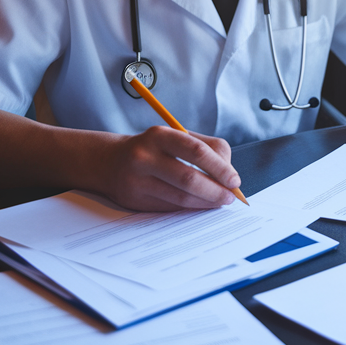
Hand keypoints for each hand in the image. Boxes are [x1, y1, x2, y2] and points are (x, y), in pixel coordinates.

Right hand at [100, 126, 240, 210]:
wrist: (111, 162)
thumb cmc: (154, 149)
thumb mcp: (175, 138)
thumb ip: (206, 150)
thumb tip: (230, 177)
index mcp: (160, 135)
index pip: (197, 151)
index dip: (220, 168)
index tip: (234, 180)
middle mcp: (145, 156)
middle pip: (189, 178)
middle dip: (215, 190)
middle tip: (229, 197)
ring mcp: (138, 180)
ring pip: (180, 198)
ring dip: (205, 203)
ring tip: (219, 202)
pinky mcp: (135, 200)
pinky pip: (170, 208)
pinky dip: (190, 209)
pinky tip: (199, 206)